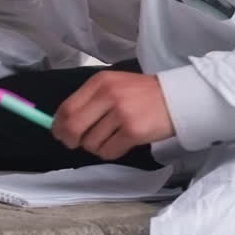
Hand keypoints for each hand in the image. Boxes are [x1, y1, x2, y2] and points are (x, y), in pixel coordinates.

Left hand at [52, 71, 174, 160]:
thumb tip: (62, 123)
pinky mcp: (133, 132)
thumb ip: (90, 100)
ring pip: (91, 142)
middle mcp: (108, 95)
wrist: (177, 98)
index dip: (58, 125)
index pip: (67, 107)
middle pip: (74, 126)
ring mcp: (121, 114)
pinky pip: (108, 151)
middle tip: (75, 144)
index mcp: (99, 82)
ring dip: (96, 146)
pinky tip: (120, 143)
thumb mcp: (114, 86)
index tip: (58, 133)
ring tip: (110, 137)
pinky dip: (110, 152)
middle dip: (70, 139)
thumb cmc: (142, 94)